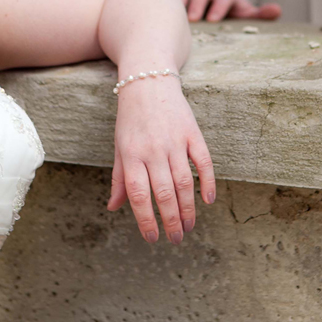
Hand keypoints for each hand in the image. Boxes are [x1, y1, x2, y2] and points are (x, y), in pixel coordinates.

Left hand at [106, 76, 215, 244]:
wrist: (148, 82)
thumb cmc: (131, 120)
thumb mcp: (119, 147)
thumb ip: (119, 179)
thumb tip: (113, 207)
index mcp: (132, 155)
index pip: (140, 195)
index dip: (146, 220)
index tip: (152, 238)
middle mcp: (153, 149)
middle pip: (165, 193)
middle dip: (171, 221)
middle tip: (176, 239)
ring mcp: (175, 141)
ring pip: (185, 182)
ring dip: (188, 209)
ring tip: (189, 226)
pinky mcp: (192, 133)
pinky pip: (204, 162)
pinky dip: (207, 182)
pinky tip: (207, 200)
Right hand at [175, 0, 281, 21]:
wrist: (206, 15)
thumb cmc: (227, 19)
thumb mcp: (242, 17)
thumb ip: (258, 15)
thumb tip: (277, 10)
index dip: (220, 6)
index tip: (213, 20)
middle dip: (200, 3)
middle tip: (195, 20)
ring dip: (183, 1)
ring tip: (178, 17)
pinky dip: (168, 1)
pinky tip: (163, 14)